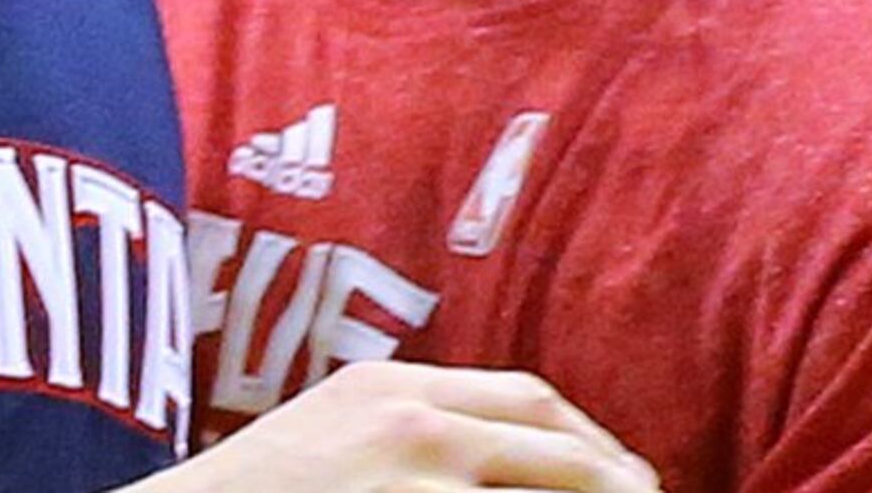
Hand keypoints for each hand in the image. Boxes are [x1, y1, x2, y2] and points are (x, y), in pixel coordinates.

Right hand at [175, 363, 658, 491]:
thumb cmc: (255, 490)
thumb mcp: (327, 429)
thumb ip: (399, 423)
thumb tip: (488, 447)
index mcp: (391, 388)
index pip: (525, 396)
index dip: (587, 435)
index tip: (617, 470)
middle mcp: (412, 423)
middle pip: (554, 442)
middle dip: (614, 478)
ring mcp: (415, 481)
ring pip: (546, 486)